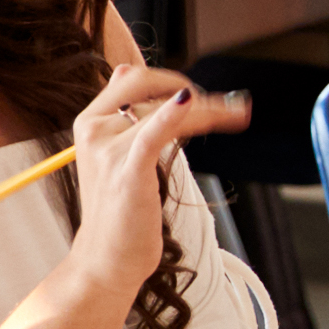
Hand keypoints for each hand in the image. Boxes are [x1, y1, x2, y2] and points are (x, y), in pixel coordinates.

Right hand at [61, 66, 240, 299]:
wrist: (106, 259)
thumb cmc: (120, 210)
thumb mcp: (115, 154)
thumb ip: (121, 113)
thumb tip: (125, 68)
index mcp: (90, 122)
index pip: (131, 79)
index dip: (167, 79)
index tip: (197, 93)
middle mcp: (94, 131)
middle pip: (146, 87)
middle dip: (189, 90)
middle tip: (223, 105)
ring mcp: (108, 151)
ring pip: (164, 110)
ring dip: (209, 109)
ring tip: (238, 112)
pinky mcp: (128, 172)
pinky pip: (153, 133)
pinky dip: (174, 115)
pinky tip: (192, 102)